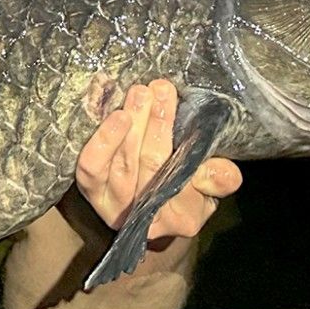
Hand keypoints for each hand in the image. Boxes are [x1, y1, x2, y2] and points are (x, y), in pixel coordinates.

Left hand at [73, 74, 241, 241]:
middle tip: (160, 89)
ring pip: (121, 164)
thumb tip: (218, 168)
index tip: (179, 107)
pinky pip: (91, 168)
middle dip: (156, 123)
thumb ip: (219, 179)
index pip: (180, 180)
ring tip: (140, 94)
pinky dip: (103, 142)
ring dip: (132, 124)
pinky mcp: (90, 192)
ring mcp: (112, 207)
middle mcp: (145, 218)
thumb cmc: (185, 189)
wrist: (149, 208)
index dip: (180, 145)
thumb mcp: (210, 186)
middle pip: (149, 166)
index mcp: (181, 219)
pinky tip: (116, 116)